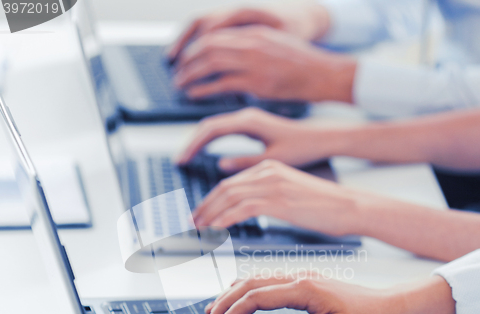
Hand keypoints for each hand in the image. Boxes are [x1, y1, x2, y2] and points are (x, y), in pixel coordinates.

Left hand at [173, 26, 355, 101]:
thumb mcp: (274, 45)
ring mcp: (253, 62)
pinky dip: (203, 89)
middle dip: (187, 60)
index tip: (184, 56)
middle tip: (177, 72)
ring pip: (210, 63)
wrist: (323, 73)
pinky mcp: (257, 83)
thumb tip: (232, 57)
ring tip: (181, 84)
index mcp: (253, 32)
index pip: (213, 34)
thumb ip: (251, 48)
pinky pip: (222, 84)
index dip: (193, 46)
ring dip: (191, 74)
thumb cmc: (301, 64)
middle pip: (207, 46)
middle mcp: (251, 42)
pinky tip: (194, 94)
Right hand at [177, 107, 336, 170]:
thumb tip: (221, 165)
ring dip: (199, 141)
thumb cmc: (304, 147)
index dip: (192, 146)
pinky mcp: (253, 125)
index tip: (181, 160)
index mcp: (249, 122)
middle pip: (208, 126)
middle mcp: (246, 116)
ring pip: (215, 126)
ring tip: (187, 157)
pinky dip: (211, 140)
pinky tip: (207, 150)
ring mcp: (249, 119)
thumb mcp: (273, 159)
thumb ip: (245, 162)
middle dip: (191, 144)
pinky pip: (224, 129)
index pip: (210, 130)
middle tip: (178, 161)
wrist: (323, 137)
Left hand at [192, 159, 361, 235]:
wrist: (351, 207)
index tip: (201, 215)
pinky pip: (241, 209)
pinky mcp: (278, 199)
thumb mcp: (292, 197)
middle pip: (224, 188)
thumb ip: (269, 198)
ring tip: (198, 231)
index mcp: (269, 168)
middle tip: (192, 224)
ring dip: (209, 215)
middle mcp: (267, 171)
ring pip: (228, 197)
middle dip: (204, 208)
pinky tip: (215, 231)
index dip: (211, 200)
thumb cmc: (326, 207)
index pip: (231, 183)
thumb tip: (251, 208)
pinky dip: (223, 220)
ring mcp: (272, 183)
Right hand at [202, 276, 400, 313]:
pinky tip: (240, 296)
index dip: (232, 313)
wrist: (388, 307)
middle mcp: (298, 277)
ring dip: (232, 294)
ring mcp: (300, 276)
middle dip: (224, 302)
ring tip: (215, 309)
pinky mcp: (304, 281)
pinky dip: (247, 289)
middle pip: (248, 284)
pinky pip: (266, 280)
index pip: (254, 297)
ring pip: (255, 279)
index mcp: (303, 288)